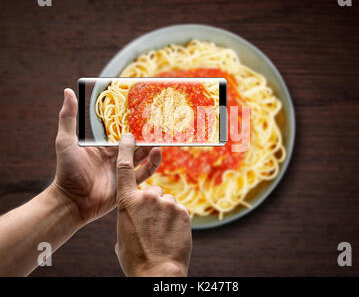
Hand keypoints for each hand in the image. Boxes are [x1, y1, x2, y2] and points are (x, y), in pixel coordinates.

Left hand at [53, 89, 158, 224]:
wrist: (72, 202)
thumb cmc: (66, 170)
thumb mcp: (66, 141)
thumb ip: (68, 118)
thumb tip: (68, 91)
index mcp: (102, 145)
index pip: (119, 130)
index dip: (130, 120)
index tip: (142, 109)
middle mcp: (114, 156)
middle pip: (133, 142)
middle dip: (144, 133)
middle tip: (157, 122)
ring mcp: (122, 170)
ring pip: (141, 155)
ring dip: (150, 147)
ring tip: (160, 136)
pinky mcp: (128, 184)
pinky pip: (144, 173)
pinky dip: (152, 164)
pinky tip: (158, 154)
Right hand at [115, 133, 191, 276]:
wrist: (157, 272)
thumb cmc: (135, 257)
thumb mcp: (123, 234)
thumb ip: (130, 215)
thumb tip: (137, 213)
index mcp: (127, 202)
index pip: (124, 169)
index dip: (126, 150)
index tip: (129, 137)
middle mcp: (148, 197)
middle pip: (153, 192)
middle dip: (153, 204)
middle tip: (151, 224)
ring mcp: (168, 203)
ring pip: (167, 201)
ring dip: (166, 213)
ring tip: (162, 232)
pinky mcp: (183, 211)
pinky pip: (179, 210)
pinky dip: (177, 220)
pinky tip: (172, 234)